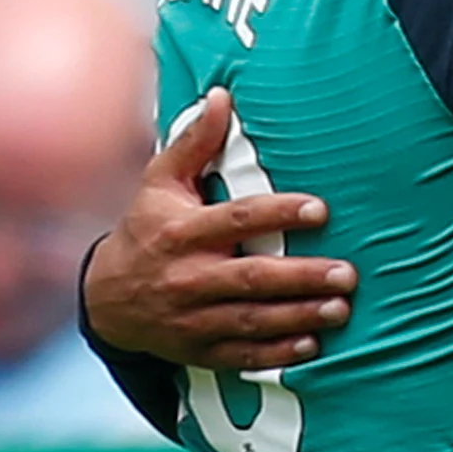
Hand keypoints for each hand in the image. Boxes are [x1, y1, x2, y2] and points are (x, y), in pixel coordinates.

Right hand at [84, 88, 357, 369]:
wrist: (105, 298)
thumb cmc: (145, 229)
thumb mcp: (160, 182)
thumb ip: (194, 142)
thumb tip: (222, 96)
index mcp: (182, 232)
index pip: (236, 219)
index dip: (278, 213)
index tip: (320, 209)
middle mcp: (187, 277)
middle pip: (251, 278)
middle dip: (302, 277)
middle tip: (347, 274)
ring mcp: (192, 318)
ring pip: (251, 320)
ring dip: (298, 317)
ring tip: (340, 309)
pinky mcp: (197, 349)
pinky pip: (240, 355)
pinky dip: (275, 354)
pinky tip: (311, 346)